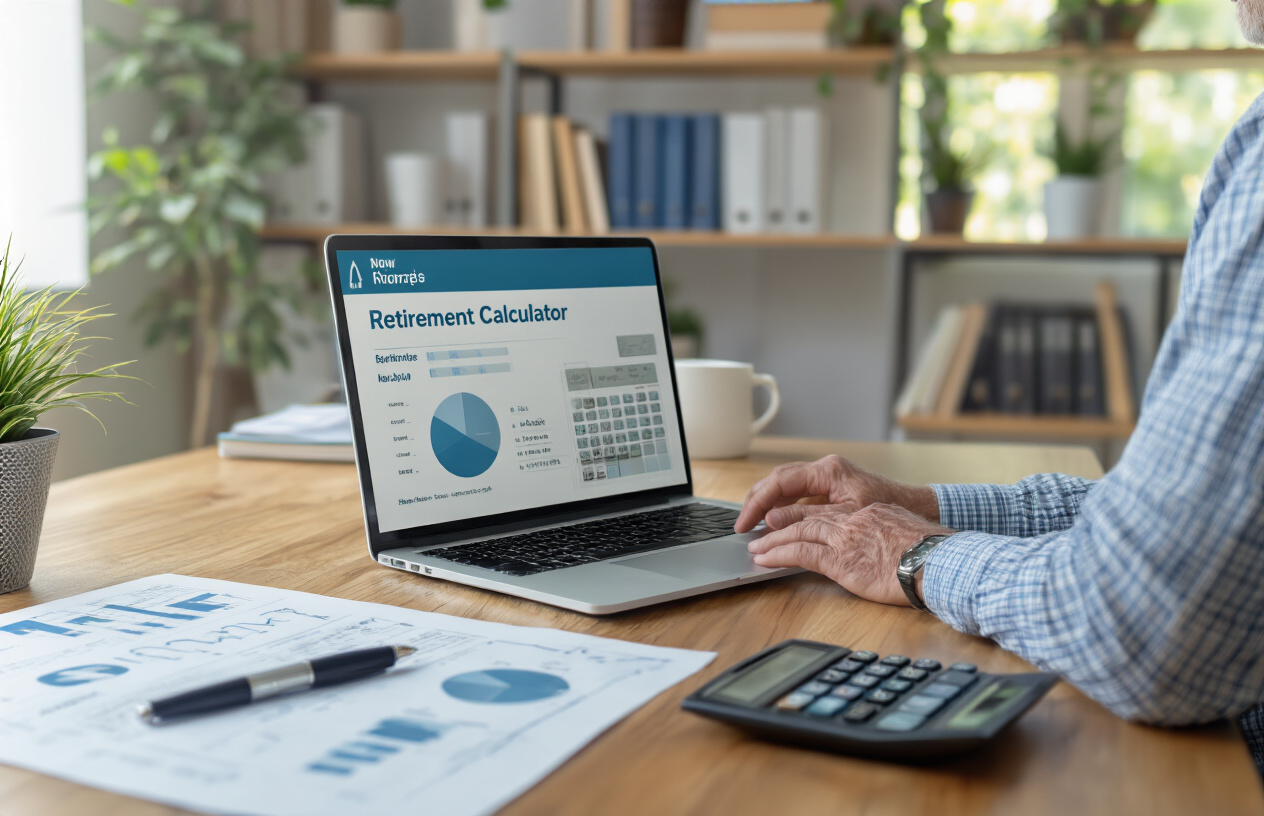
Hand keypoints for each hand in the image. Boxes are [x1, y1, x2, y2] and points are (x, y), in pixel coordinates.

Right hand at [734, 455, 938, 533]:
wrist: (916, 512)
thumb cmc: (887, 512)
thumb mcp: (844, 519)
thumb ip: (805, 517)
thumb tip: (772, 519)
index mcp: (828, 470)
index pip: (780, 481)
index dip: (758, 503)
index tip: (745, 523)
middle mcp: (825, 469)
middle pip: (778, 481)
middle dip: (756, 503)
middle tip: (742, 527)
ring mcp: (827, 478)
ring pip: (785, 487)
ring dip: (767, 506)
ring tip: (752, 526)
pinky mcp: (830, 489)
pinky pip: (797, 495)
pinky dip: (782, 508)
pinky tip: (773, 523)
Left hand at [747, 504, 954, 606]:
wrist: (940, 562)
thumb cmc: (934, 556)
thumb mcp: (909, 534)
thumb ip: (890, 534)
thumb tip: (891, 547)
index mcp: (870, 511)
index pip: (828, 511)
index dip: (804, 515)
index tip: (789, 521)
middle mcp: (854, 519)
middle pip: (806, 516)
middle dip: (779, 524)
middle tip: (759, 531)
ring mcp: (845, 538)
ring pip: (797, 532)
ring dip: (771, 540)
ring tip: (754, 548)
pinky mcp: (840, 559)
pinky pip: (800, 553)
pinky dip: (778, 554)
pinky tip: (764, 559)